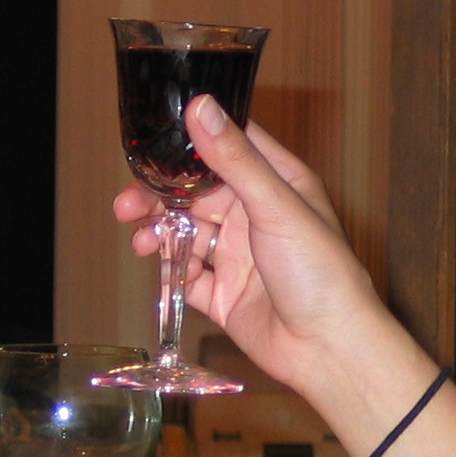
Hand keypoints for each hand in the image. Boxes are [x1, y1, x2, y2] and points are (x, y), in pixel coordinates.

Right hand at [112, 97, 385, 394]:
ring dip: (159, 233)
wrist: (327, 350)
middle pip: (196, 192)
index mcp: (278, 184)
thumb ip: (234, 159)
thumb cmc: (321, 273)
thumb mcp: (275, 207)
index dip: (190, 141)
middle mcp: (256, 215)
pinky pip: (185, 277)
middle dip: (159, 195)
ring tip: (140, 242)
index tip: (151, 142)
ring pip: (186, 232)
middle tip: (128, 204)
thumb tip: (200, 106)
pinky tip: (159, 273)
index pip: (229, 146)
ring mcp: (238, 255)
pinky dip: (168, 273)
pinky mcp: (224, 294)